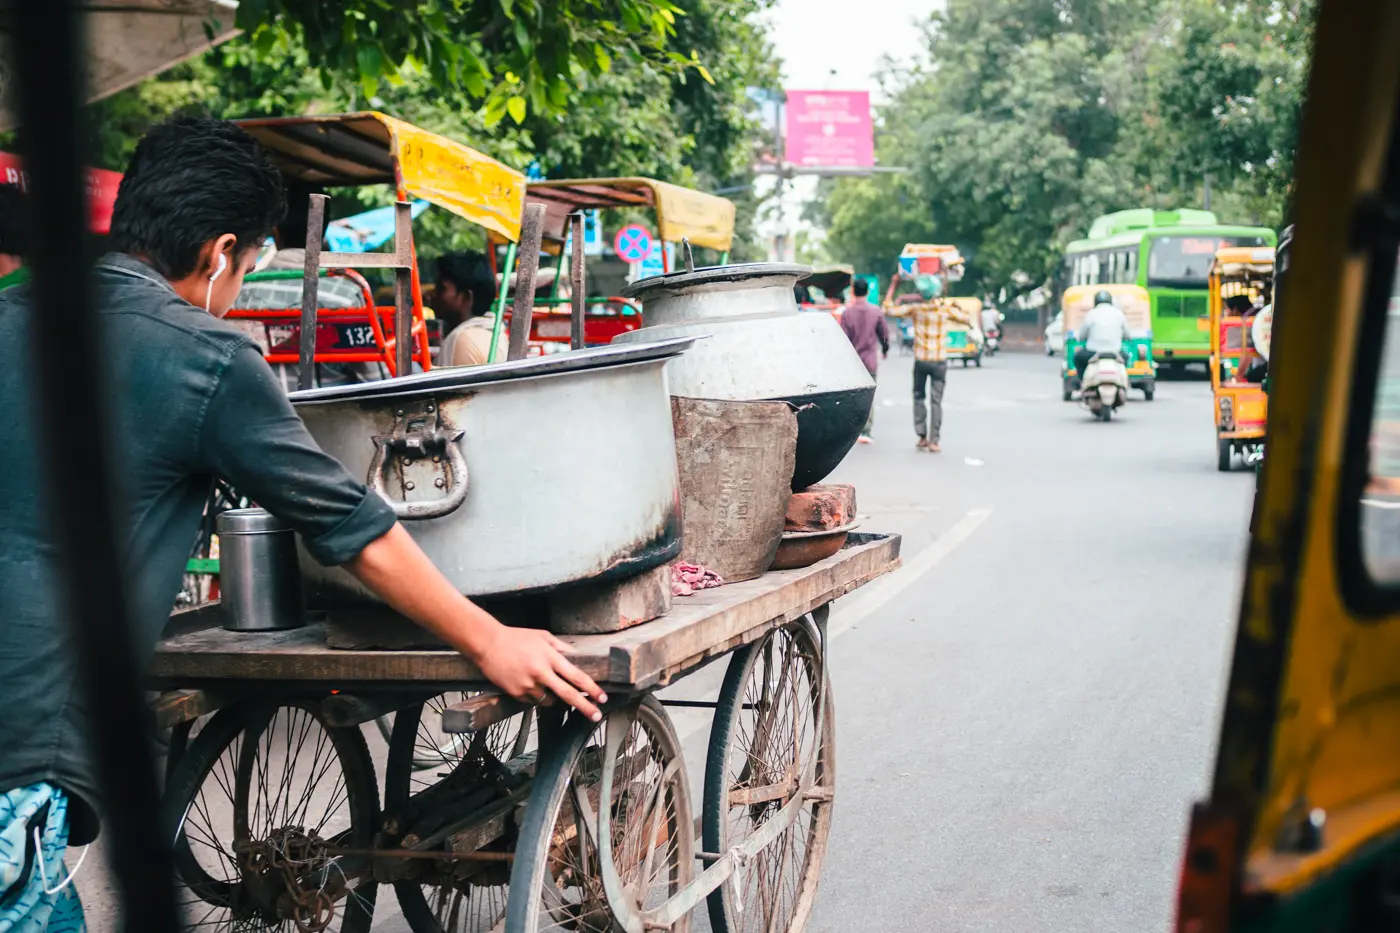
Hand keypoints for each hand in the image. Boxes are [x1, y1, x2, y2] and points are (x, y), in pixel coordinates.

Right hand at [472, 624, 607, 719]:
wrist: (487, 644)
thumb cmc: (516, 637)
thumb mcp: (543, 636)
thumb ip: (562, 648)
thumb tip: (577, 657)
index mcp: (550, 657)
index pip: (577, 676)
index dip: (592, 689)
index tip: (602, 698)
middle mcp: (541, 673)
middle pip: (568, 695)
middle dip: (585, 707)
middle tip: (596, 715)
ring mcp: (528, 685)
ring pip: (550, 701)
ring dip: (554, 697)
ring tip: (543, 683)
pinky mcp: (516, 694)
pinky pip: (533, 701)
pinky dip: (536, 696)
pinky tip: (528, 683)